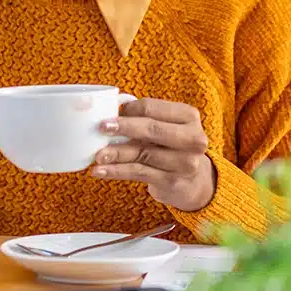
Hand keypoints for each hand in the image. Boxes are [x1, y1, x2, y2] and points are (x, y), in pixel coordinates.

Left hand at [91, 98, 215, 211]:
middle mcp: (193, 139)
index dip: (129, 109)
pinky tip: (100, 171)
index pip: (152, 108)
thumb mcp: (164, 126)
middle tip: (101, 127)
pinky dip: (116, 171)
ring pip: (143, 153)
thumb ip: (143, 117)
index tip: (110, 113)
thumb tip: (109, 110)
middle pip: (152, 129)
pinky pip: (139, 172)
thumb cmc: (170, 146)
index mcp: (189, 116)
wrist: (192, 182)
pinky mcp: (173, 181)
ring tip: (97, 155)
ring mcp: (186, 162)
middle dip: (124, 127)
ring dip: (116, 154)